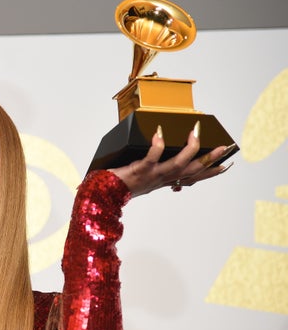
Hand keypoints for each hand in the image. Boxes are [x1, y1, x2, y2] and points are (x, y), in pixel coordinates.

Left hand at [108, 122, 234, 196]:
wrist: (105, 195)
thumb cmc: (123, 184)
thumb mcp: (144, 181)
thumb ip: (156, 172)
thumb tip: (163, 156)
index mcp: (164, 181)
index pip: (191, 178)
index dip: (208, 173)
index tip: (224, 166)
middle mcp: (162, 179)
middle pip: (191, 171)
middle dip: (209, 160)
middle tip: (223, 147)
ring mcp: (152, 175)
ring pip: (177, 165)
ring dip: (189, 150)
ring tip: (195, 134)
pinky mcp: (139, 170)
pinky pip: (151, 158)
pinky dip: (156, 147)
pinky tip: (159, 135)